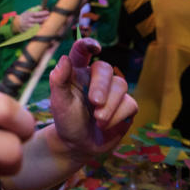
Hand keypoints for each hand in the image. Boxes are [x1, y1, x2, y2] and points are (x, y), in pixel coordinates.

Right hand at [11, 8, 48, 32]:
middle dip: (45, 18)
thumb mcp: (28, 11)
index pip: (37, 14)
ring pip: (38, 26)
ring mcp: (29, 26)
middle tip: (49, 17)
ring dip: (43, 24)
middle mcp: (29, 20)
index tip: (47, 12)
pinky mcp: (29, 30)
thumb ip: (35, 8)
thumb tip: (42, 7)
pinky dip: (40, 28)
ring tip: (47, 22)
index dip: (43, 13)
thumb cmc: (25, 16)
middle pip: (39, 20)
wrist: (18, 23)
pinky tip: (43, 27)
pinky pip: (36, 30)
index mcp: (29, 15)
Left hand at [48, 39, 135, 158]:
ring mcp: (113, 91)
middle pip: (106, 69)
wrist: (79, 145)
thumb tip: (64, 59)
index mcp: (77, 72)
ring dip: (110, 105)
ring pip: (121, 85)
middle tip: (95, 103)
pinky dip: (117, 117)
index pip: (82, 51)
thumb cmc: (66, 120)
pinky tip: (105, 126)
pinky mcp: (126, 106)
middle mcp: (96, 78)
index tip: (95, 49)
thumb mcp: (59, 102)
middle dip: (102, 86)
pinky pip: (130, 104)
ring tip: (98, 120)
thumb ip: (59, 80)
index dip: (88, 45)